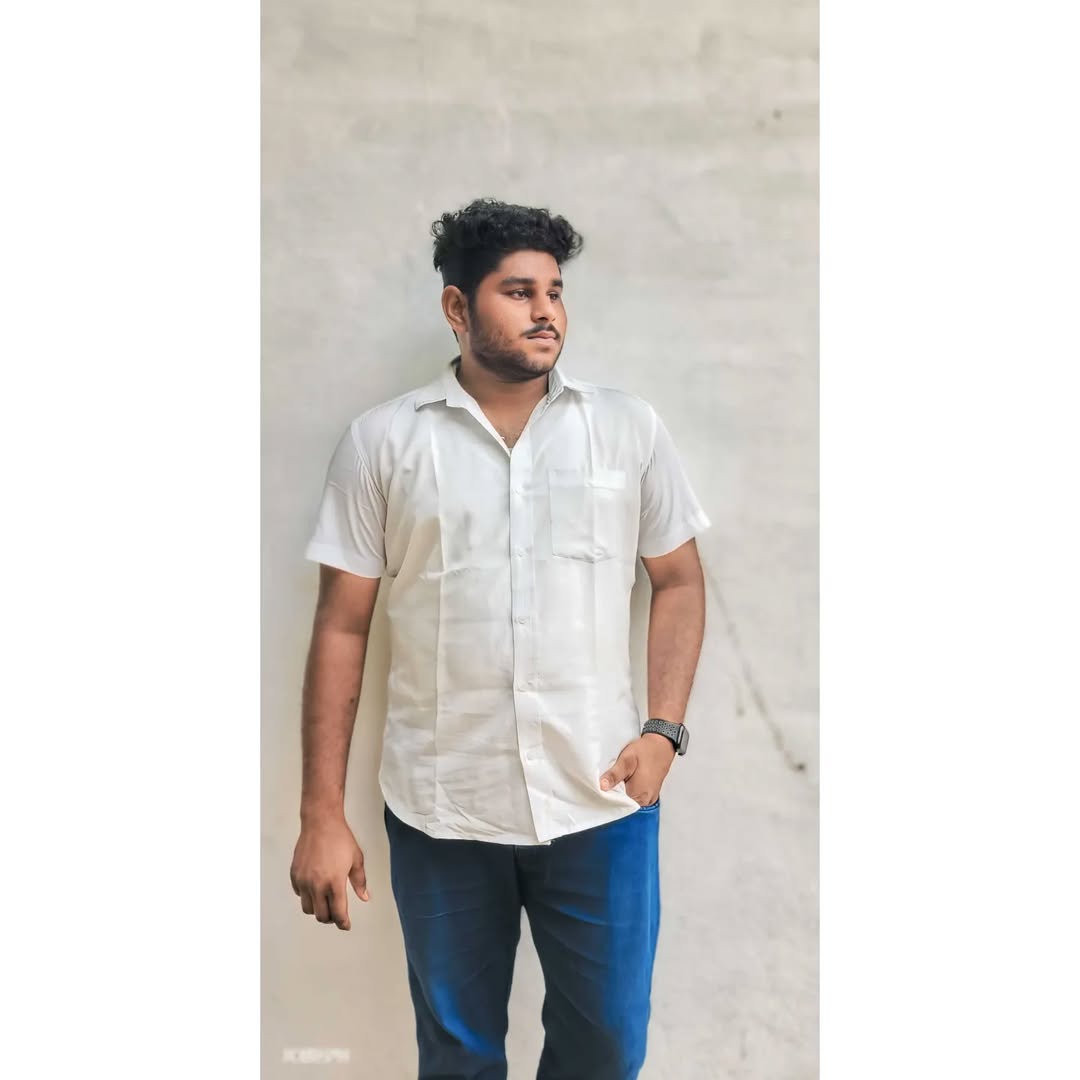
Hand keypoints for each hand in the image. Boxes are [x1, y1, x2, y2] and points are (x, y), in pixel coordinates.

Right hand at [290, 814, 369, 930]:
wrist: (321, 822)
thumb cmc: (340, 839)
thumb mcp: (356, 859)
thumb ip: (360, 882)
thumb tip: (364, 897)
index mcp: (334, 883)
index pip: (338, 913)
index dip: (343, 923)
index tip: (346, 925)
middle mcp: (317, 885)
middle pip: (322, 916)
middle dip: (331, 918)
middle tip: (337, 913)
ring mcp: (303, 881)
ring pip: (308, 909)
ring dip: (317, 909)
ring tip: (325, 902)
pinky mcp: (295, 875)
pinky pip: (299, 895)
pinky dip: (307, 896)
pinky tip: (315, 889)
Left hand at [599, 733, 676, 804]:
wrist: (661, 745)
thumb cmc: (645, 751)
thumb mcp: (626, 760)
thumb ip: (614, 775)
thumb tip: (602, 786)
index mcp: (638, 795)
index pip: (615, 803)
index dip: (607, 794)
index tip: (603, 784)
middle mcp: (645, 800)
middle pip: (622, 802)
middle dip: (615, 792)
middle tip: (614, 777)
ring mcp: (649, 798)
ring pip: (629, 799)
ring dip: (622, 790)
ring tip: (623, 776)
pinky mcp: (651, 794)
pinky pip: (636, 796)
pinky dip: (630, 789)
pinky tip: (629, 779)